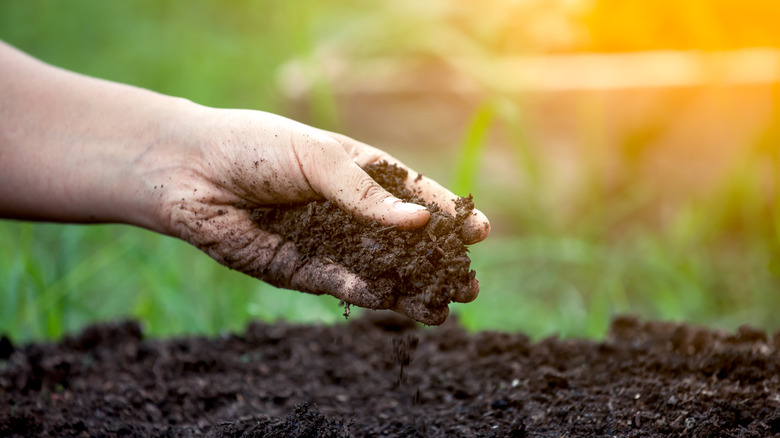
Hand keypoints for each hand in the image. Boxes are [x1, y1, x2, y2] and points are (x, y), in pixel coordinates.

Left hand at [153, 106, 489, 323]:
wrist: (192, 173)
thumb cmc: (257, 148)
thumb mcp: (319, 159)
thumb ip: (366, 194)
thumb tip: (420, 220)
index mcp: (361, 172)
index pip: (415, 195)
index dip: (448, 213)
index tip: (480, 230)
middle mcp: (351, 210)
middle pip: (405, 241)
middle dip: (438, 263)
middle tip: (469, 284)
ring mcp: (330, 242)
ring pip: (380, 270)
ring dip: (412, 289)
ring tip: (444, 309)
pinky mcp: (302, 269)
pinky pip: (343, 284)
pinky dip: (369, 294)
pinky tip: (394, 302)